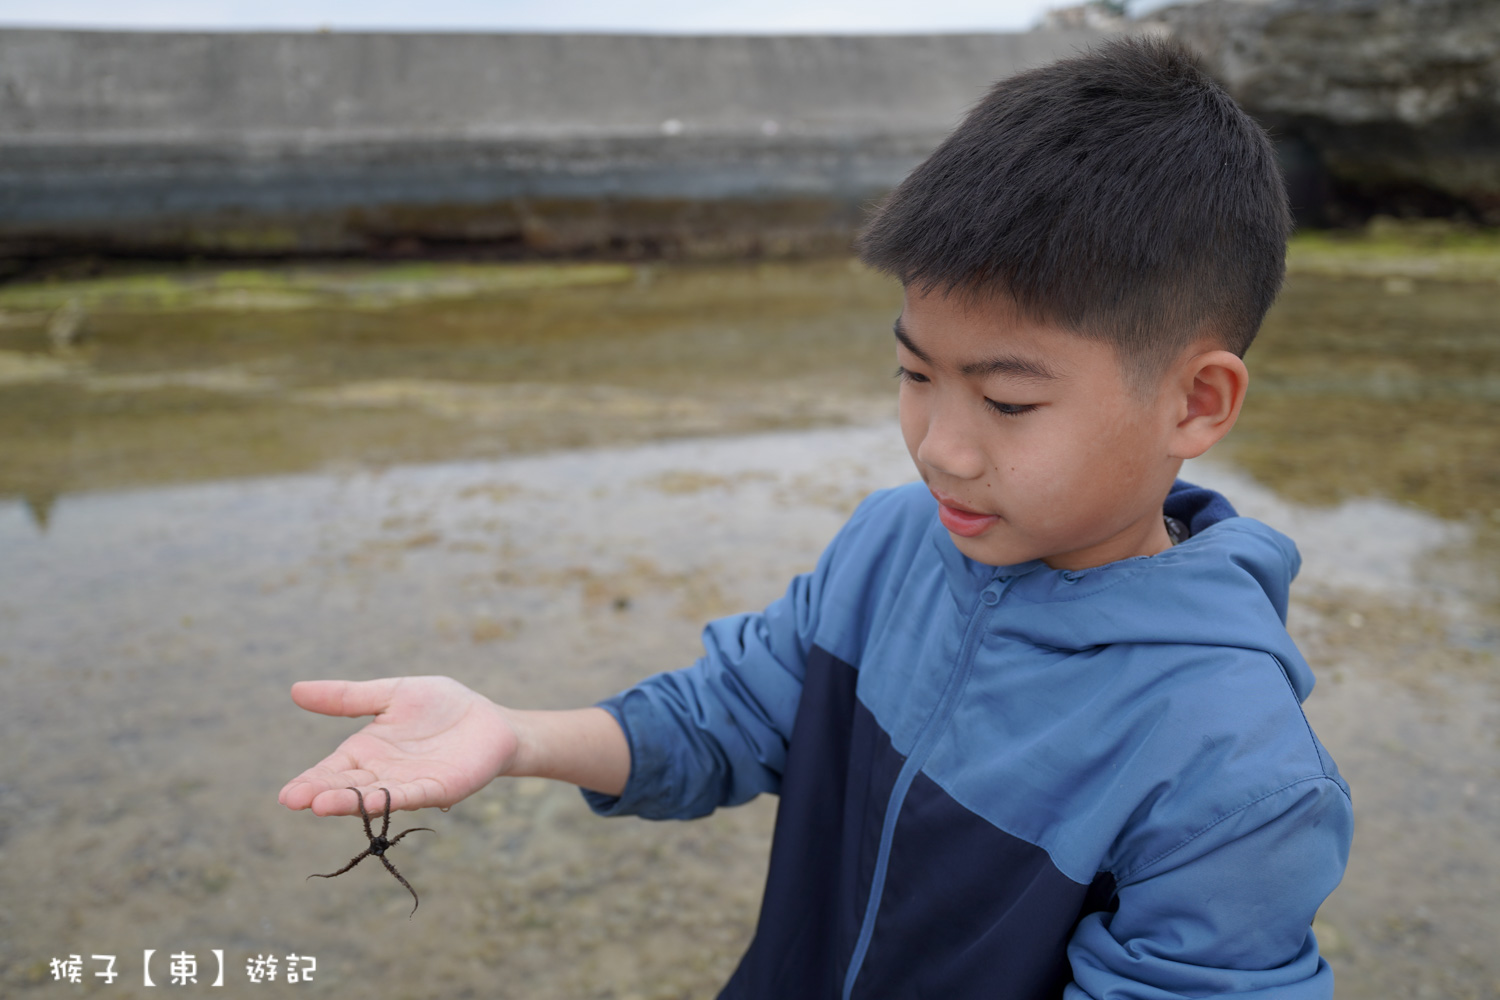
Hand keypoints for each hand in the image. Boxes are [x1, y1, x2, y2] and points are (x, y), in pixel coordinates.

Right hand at [278, 676, 516, 816]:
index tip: (286, 795)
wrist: (489, 718)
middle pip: (347, 786)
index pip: (331, 770)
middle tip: (294, 801)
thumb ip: (348, 697)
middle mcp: (382, 773)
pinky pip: (412, 795)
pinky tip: (374, 801)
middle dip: (321, 793)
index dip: (310, 781)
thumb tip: (295, 690)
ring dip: (349, 802)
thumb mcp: (391, 694)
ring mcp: (409, 784)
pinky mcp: (438, 788)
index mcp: (366, 751)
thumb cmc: (440, 707)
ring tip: (321, 805)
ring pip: (374, 796)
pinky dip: (392, 799)